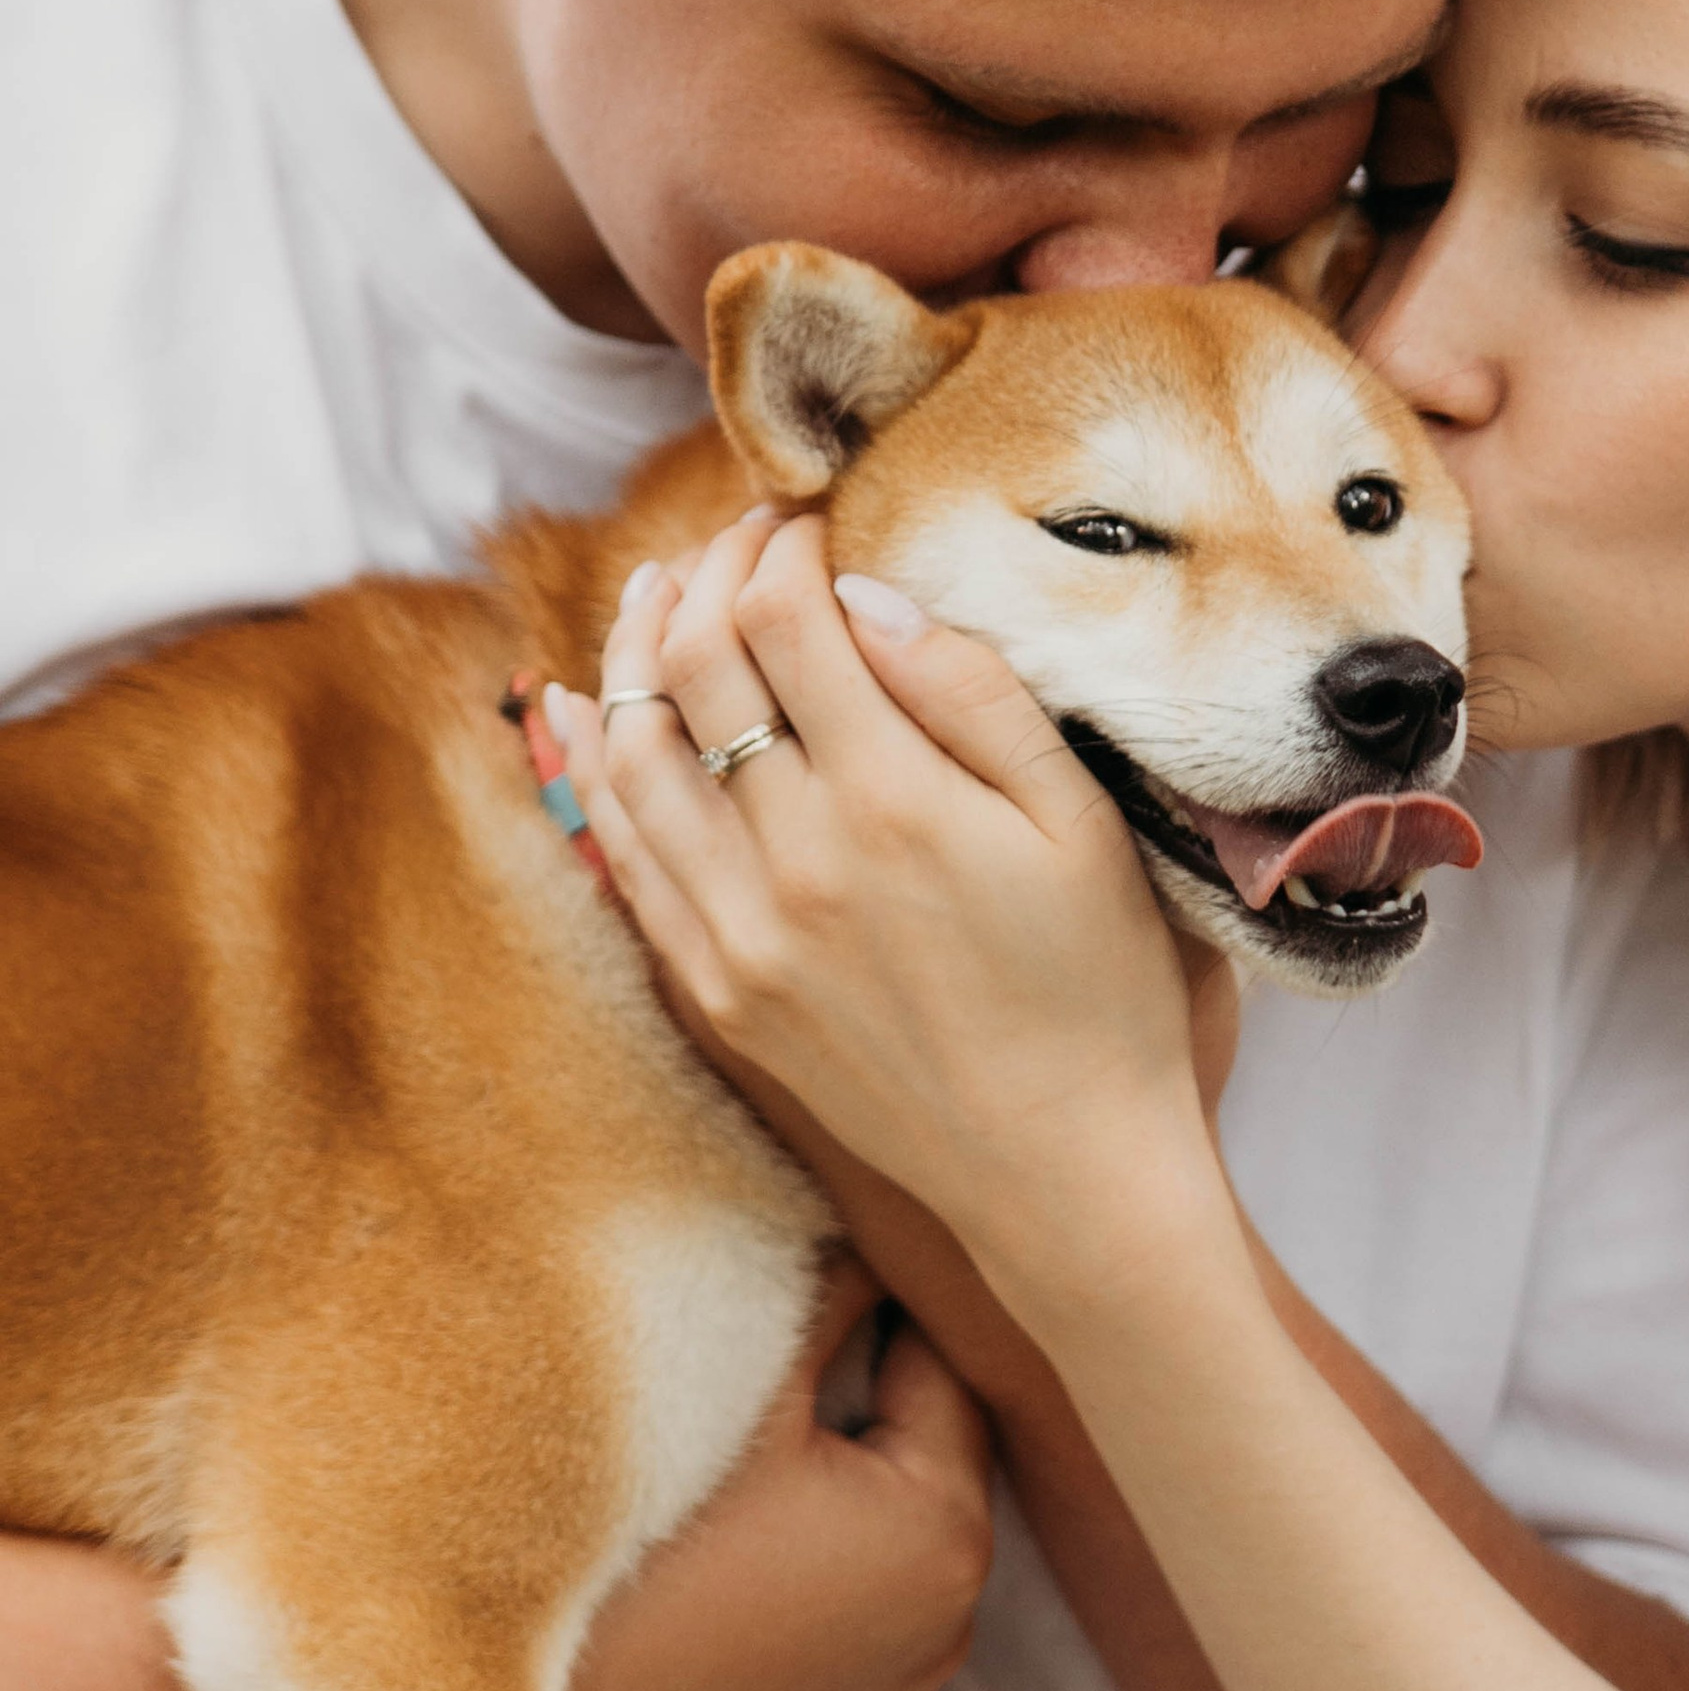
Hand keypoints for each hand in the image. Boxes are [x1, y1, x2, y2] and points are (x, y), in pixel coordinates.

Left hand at [551, 514, 1220, 1269]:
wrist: (1061, 1168)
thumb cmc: (1098, 987)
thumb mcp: (1078, 823)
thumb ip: (973, 695)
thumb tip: (865, 594)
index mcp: (892, 799)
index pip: (784, 619)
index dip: (782, 546)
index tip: (808, 521)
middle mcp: (793, 858)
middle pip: (695, 665)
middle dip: (707, 574)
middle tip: (741, 540)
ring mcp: (739, 931)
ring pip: (634, 749)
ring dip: (634, 651)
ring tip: (660, 594)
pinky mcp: (717, 990)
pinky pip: (623, 854)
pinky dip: (595, 764)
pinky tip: (588, 705)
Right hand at [564, 1258, 992, 1690]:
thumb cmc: (629, 1548)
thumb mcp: (742, 1395)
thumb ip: (829, 1299)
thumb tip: (872, 1235)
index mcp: (945, 1533)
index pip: (952, 1376)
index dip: (895, 1310)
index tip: (841, 1262)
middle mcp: (944, 1633)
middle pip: (927, 1470)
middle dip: (875, 1406)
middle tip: (788, 1345)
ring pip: (885, 1556)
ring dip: (845, 1501)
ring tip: (752, 1452)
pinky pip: (840, 1636)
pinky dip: (808, 1589)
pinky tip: (729, 1557)